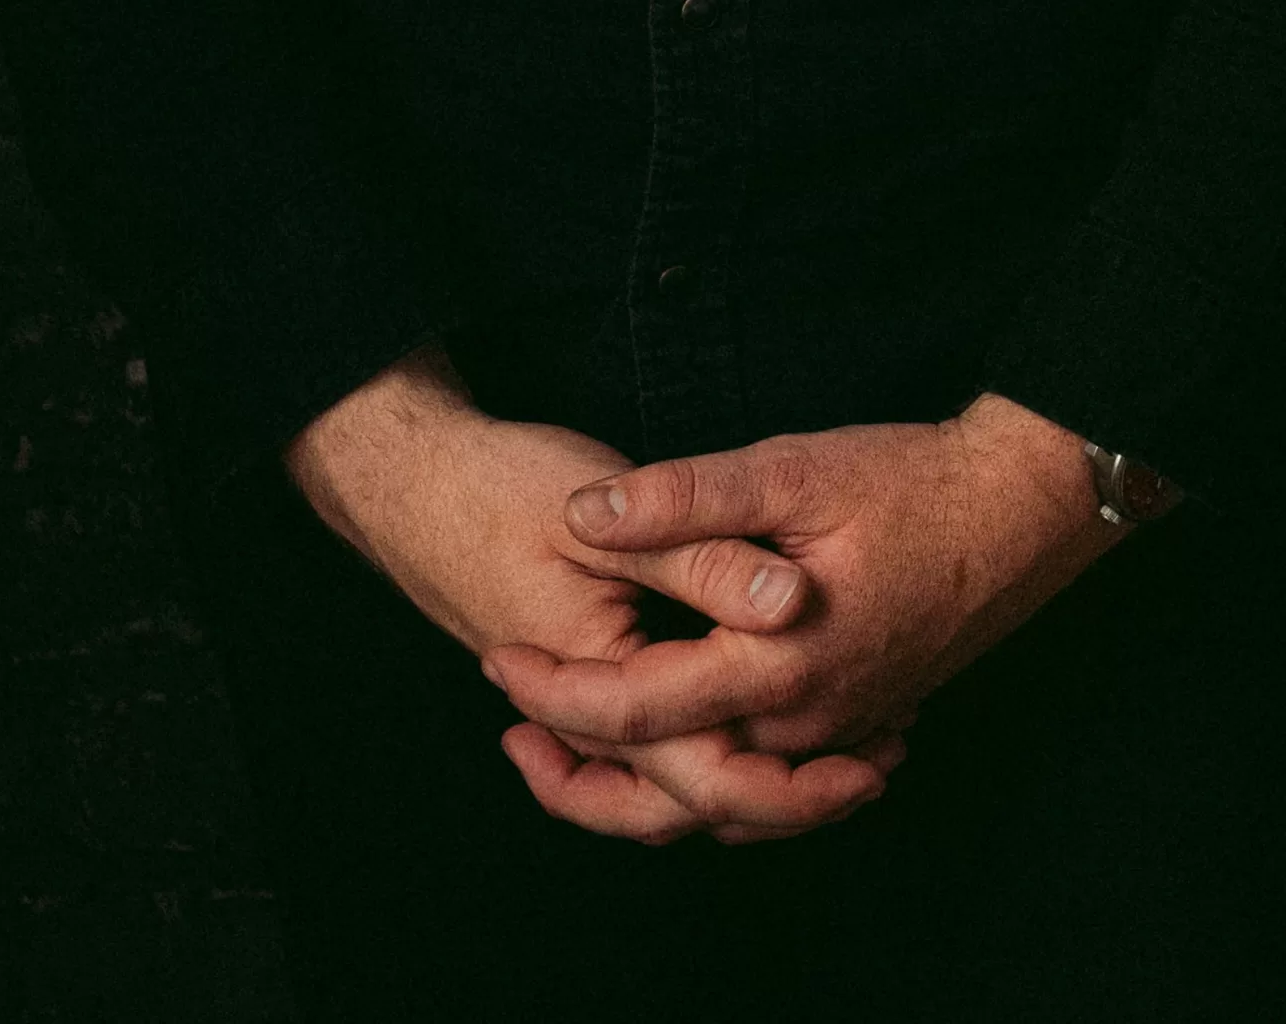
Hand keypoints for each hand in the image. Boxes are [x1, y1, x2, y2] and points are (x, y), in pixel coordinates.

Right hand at [282, 346, 904, 845]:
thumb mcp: (610, 515)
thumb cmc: (501, 488)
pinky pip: (647, 747)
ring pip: (666, 784)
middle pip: (690, 804)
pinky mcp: (581, 676)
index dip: (798, 784)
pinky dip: (705, 748)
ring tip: (837, 755)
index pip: (707, 778)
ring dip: (750, 779)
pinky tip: (759, 713)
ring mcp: (578, 703)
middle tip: (876, 769)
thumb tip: (790, 603)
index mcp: (599, 684)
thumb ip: (702, 557)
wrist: (408, 482)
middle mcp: (585, 716)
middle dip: (788, 801)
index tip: (876, 757)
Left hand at [476, 393, 1117, 828]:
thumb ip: (684, 496)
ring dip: (643, 781)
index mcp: (777, 663)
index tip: (495, 657)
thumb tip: (587, 510)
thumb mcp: (790, 470)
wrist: (1025, 506)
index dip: (552, 688)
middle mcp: (807, 719)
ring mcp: (842, 730)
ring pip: (723, 797)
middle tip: (512, 734)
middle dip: (580, 771)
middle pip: (670, 786)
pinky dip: (711, 776)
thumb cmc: (914, 481)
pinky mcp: (865, 720)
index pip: (635, 707)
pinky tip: (680, 740)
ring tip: (573, 747)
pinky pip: (772, 780)